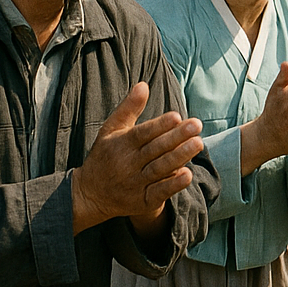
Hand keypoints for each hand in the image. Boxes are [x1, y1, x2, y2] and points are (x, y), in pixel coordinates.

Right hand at [73, 82, 204, 233]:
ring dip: (179, 157)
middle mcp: (127, 164)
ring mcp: (135, 183)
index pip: (142, 133)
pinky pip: (158, 192)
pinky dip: (172, 185)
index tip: (177, 116)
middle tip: (196, 125)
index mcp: (120, 144)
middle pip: (154, 149)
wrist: (89, 195)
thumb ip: (128, 109)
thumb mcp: (111, 131)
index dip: (159, 125)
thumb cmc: (106, 156)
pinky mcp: (141, 201)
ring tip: (198, 143)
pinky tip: (187, 175)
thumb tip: (143, 84)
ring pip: (159, 169)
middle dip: (176, 137)